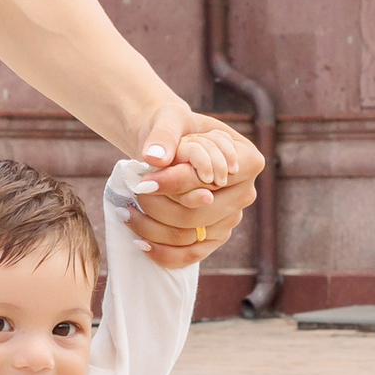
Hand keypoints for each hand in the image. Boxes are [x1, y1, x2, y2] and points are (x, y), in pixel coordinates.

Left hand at [125, 113, 261, 266]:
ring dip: (153, 228)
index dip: (177, 182)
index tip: (144, 181)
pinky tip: (138, 242)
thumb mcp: (169, 119)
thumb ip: (163, 135)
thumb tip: (154, 158)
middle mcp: (246, 194)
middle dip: (160, 205)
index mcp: (248, 161)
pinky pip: (191, 255)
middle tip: (132, 195)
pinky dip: (162, 252)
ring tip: (125, 213)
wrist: (169, 145)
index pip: (211, 179)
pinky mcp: (215, 238)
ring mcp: (231, 219)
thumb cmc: (174, 127)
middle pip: (199, 211)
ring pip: (190, 235)